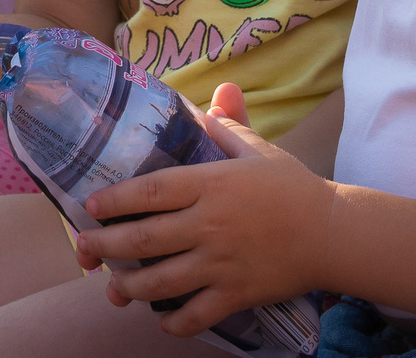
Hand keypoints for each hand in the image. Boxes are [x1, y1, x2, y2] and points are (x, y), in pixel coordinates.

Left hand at [74, 85, 334, 336]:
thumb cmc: (292, 188)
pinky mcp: (236, 295)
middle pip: (146, 240)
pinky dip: (173, 323)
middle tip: (83, 250)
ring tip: (113, 287)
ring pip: (161, 283)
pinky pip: (195, 315)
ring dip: (129, 288)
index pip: (153, 191)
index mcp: (213, 184)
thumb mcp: (259, 150)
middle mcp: (211, 225)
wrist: (333, 233)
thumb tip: (218, 92)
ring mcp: (222, 264)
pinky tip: (161, 319)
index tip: (91, 206)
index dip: (116, 199)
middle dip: (106, 247)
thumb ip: (230, 124)